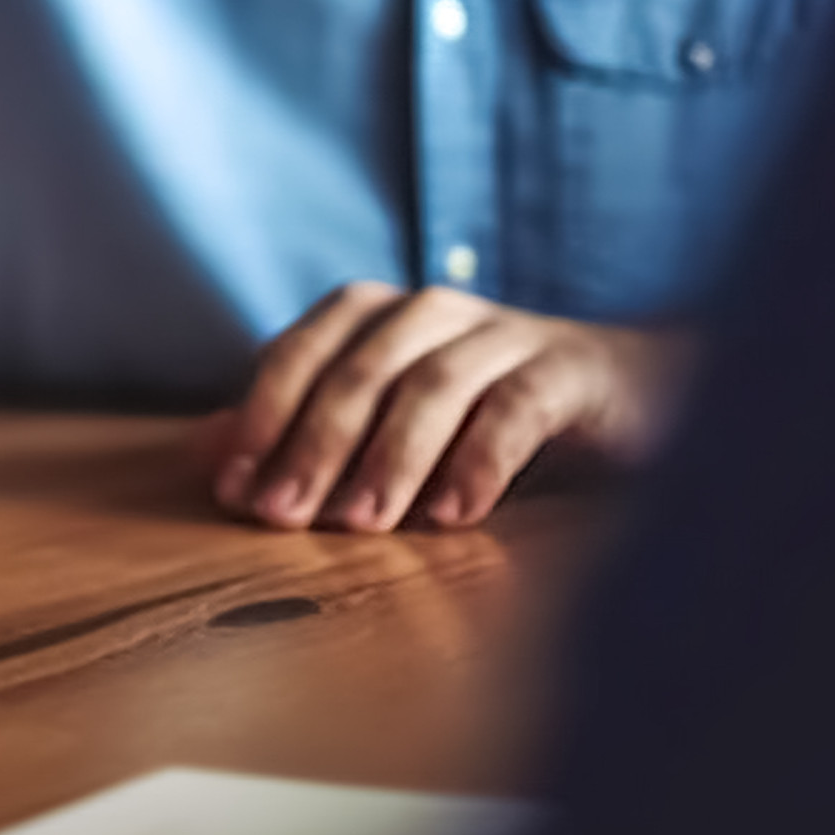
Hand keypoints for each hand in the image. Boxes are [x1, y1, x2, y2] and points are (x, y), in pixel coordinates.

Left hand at [201, 285, 684, 531]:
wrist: (631, 396)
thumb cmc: (486, 416)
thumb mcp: (388, 425)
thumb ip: (304, 432)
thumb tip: (203, 456)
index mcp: (379, 315)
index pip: (301, 350)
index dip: (261, 414)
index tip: (233, 488)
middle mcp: (434, 310)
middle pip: (359, 370)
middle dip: (313, 444)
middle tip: (282, 516)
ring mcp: (505, 334)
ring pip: (431, 384)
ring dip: (389, 457)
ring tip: (361, 524)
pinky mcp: (570, 369)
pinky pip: (516, 406)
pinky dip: (479, 459)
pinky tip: (454, 514)